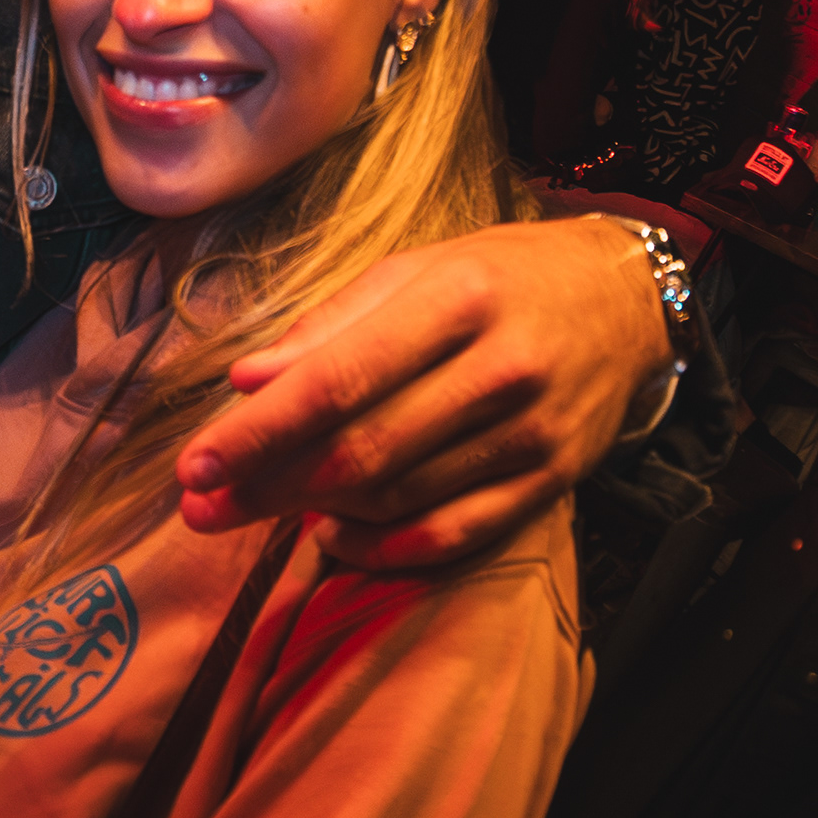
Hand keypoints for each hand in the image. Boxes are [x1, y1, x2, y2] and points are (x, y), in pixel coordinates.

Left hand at [176, 214, 665, 570]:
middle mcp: (499, 369)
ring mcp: (531, 434)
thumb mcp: (411, 269)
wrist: (621, 299)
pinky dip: (383, 548)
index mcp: (455, 299)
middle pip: (362, 450)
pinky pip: (452, 536)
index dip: (259, 431)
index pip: (338, 380)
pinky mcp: (551, 482)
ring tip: (256, 507)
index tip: (196, 463)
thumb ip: (326, 326)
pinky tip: (332, 535)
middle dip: (268, 486)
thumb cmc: (495, 276)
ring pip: (399, 497)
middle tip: (201, 507)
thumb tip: (244, 380)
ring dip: (314, 512)